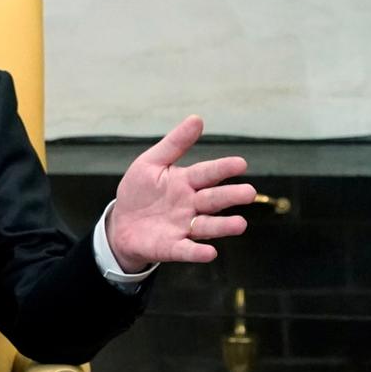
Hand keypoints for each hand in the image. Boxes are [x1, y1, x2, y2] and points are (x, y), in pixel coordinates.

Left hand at [107, 115, 252, 270]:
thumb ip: (174, 144)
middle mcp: (190, 205)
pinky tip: (210, 253)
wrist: (121, 224)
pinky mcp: (172, 247)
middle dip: (230, 197)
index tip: (241, 164)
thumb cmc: (140, 192)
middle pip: (213, 200)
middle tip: (249, 193)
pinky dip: (197, 252)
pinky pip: (187, 250)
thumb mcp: (151, 163)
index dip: (223, 169)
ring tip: (240, 224)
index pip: (207, 173)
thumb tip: (197, 118)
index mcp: (186, 182)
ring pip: (207, 226)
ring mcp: (183, 227)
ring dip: (223, 226)